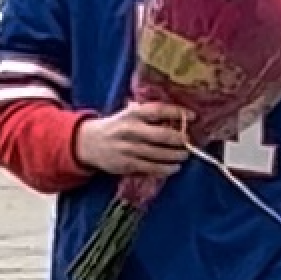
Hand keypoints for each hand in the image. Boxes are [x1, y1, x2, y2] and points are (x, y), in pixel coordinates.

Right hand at [74, 101, 191, 177]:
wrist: (88, 143)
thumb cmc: (115, 126)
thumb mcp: (127, 114)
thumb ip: (147, 114)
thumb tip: (176, 116)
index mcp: (132, 114)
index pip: (158, 110)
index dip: (177, 113)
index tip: (192, 116)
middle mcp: (131, 130)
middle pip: (162, 135)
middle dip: (180, 139)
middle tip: (189, 141)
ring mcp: (129, 148)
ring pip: (159, 154)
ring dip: (176, 156)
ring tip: (185, 155)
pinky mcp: (127, 164)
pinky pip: (151, 168)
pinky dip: (165, 169)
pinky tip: (174, 168)